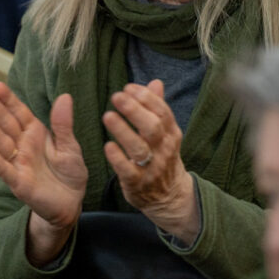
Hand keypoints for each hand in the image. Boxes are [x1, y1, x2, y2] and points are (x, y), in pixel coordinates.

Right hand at [0, 82, 87, 263]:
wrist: (71, 202)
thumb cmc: (69, 172)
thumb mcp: (71, 145)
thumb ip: (63, 124)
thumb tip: (65, 96)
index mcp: (36, 134)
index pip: (20, 113)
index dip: (8, 100)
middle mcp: (23, 146)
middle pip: (6, 124)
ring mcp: (18, 163)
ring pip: (1, 142)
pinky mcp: (18, 182)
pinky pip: (4, 168)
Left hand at [102, 80, 200, 243]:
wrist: (169, 196)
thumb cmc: (162, 158)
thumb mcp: (165, 134)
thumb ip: (158, 108)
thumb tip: (155, 82)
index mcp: (171, 134)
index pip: (162, 111)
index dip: (146, 98)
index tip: (128, 87)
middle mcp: (164, 149)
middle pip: (153, 126)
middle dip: (135, 110)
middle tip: (116, 96)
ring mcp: (152, 167)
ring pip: (140, 147)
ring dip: (123, 131)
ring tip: (107, 116)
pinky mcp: (138, 183)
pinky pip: (128, 170)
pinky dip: (118, 158)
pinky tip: (107, 146)